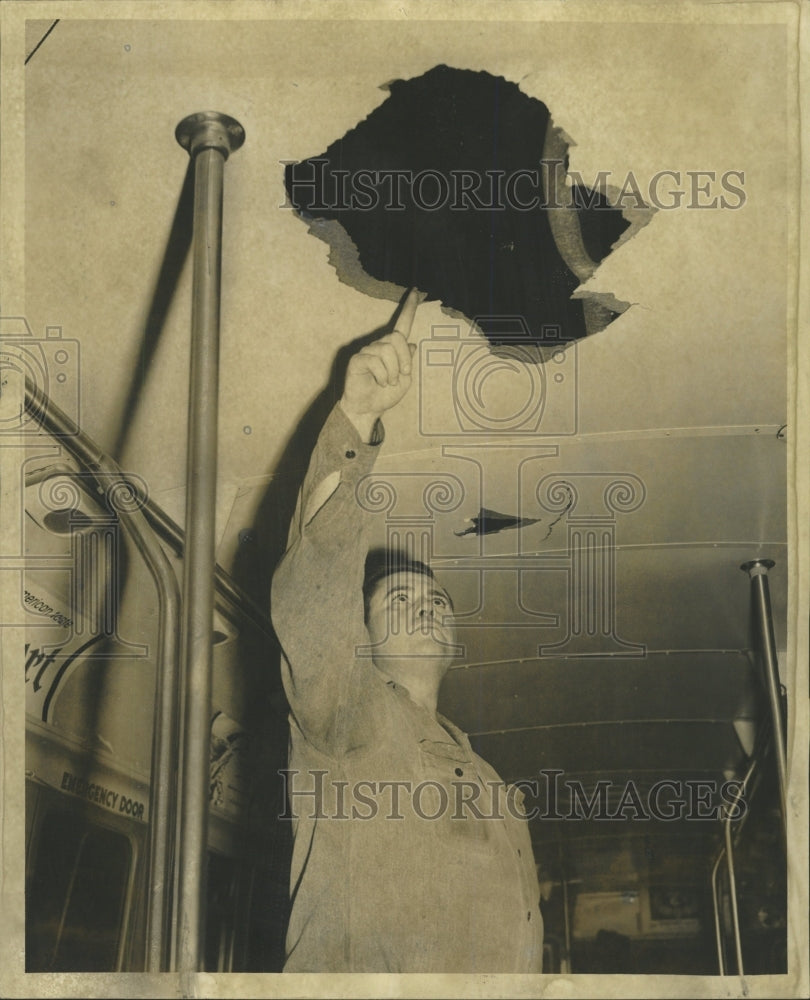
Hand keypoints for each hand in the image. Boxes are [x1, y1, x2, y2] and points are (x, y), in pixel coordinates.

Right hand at [340, 289, 419, 440]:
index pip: (402, 324)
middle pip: (396, 338)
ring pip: (387, 351)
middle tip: (400, 376)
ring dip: (392, 372)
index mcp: (393, 348)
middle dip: (403, 360)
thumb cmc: (385, 395)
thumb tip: (412, 344)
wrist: (368, 410)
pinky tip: (379, 383)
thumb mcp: (404, 380)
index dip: (410, 308)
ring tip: (388, 383)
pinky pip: (375, 361)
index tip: (416, 291)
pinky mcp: (357, 359)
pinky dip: (383, 376)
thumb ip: (408, 362)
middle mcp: (379, 345)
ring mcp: (367, 351)